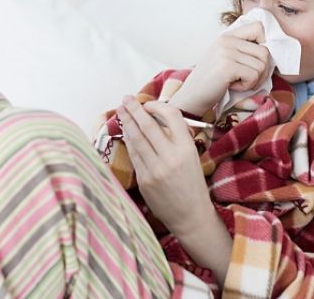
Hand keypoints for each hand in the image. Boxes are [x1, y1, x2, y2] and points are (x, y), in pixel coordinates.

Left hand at [117, 95, 213, 233]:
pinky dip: (128, 141)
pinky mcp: (144, 180)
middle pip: (148, 125)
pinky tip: (125, 132)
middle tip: (126, 99)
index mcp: (187, 148)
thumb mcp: (192, 157)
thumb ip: (176, 139)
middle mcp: (171, 157)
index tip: (148, 104)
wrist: (190, 215)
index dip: (157, 106)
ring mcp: (155, 169)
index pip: (171, 116)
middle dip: (134, 110)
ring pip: (136, 139)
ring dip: (127, 123)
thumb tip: (154, 119)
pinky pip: (133, 155)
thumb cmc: (192, 184)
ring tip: (120, 111)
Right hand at [169, 21, 270, 115]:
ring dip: (254, 80)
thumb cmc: (212, 81)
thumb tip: (270, 53)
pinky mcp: (227, 66)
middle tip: (248, 79)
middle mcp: (227, 40)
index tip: (255, 60)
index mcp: (227, 36)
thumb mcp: (225, 58)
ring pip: (262, 65)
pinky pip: (254, 75)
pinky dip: (247, 85)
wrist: (192, 96)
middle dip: (262, 70)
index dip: (264, 44)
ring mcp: (226, 52)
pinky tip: (233, 86)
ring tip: (238, 82)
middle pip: (265, 51)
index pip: (258, 28)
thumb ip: (242, 50)